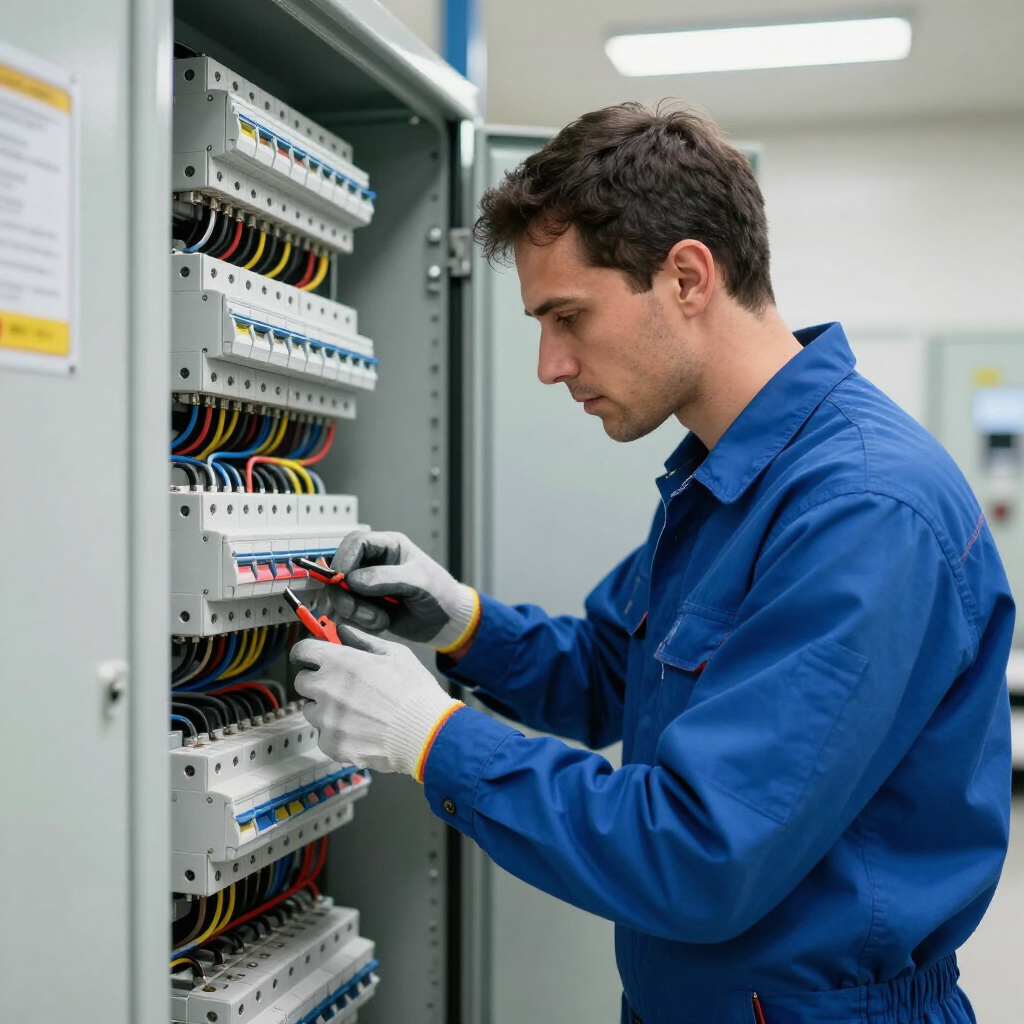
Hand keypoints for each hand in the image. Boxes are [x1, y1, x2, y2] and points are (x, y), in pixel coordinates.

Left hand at [292, 626, 462, 777]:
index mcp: (340, 661)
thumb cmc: (415, 692)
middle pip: (301, 681)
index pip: (303, 650)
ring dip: (325, 708)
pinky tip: (359, 729)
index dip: (306, 652)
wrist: (425, 734)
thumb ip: (363, 640)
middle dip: (316, 680)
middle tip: (339, 685)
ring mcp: (327, 718)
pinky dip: (336, 733)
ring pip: (311, 710)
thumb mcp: (395, 653)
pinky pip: (323, 735)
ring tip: (355, 711)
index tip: (309, 657)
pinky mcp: (331, 743)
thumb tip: (342, 631)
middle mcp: (327, 688)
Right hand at [328, 531, 479, 652]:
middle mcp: (373, 564)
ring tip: (379, 620)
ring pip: (339, 594)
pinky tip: (381, 624)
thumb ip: (387, 578)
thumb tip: (353, 580)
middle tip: (355, 611)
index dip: (343, 558)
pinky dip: (358, 622)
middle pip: (339, 570)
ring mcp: (366, 586)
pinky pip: (347, 613)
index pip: (355, 542)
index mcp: (388, 547)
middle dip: (343, 593)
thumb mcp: (419, 582)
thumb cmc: (440, 594)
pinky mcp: (364, 606)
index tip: (340, 579)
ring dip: (352, 611)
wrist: (446, 623)